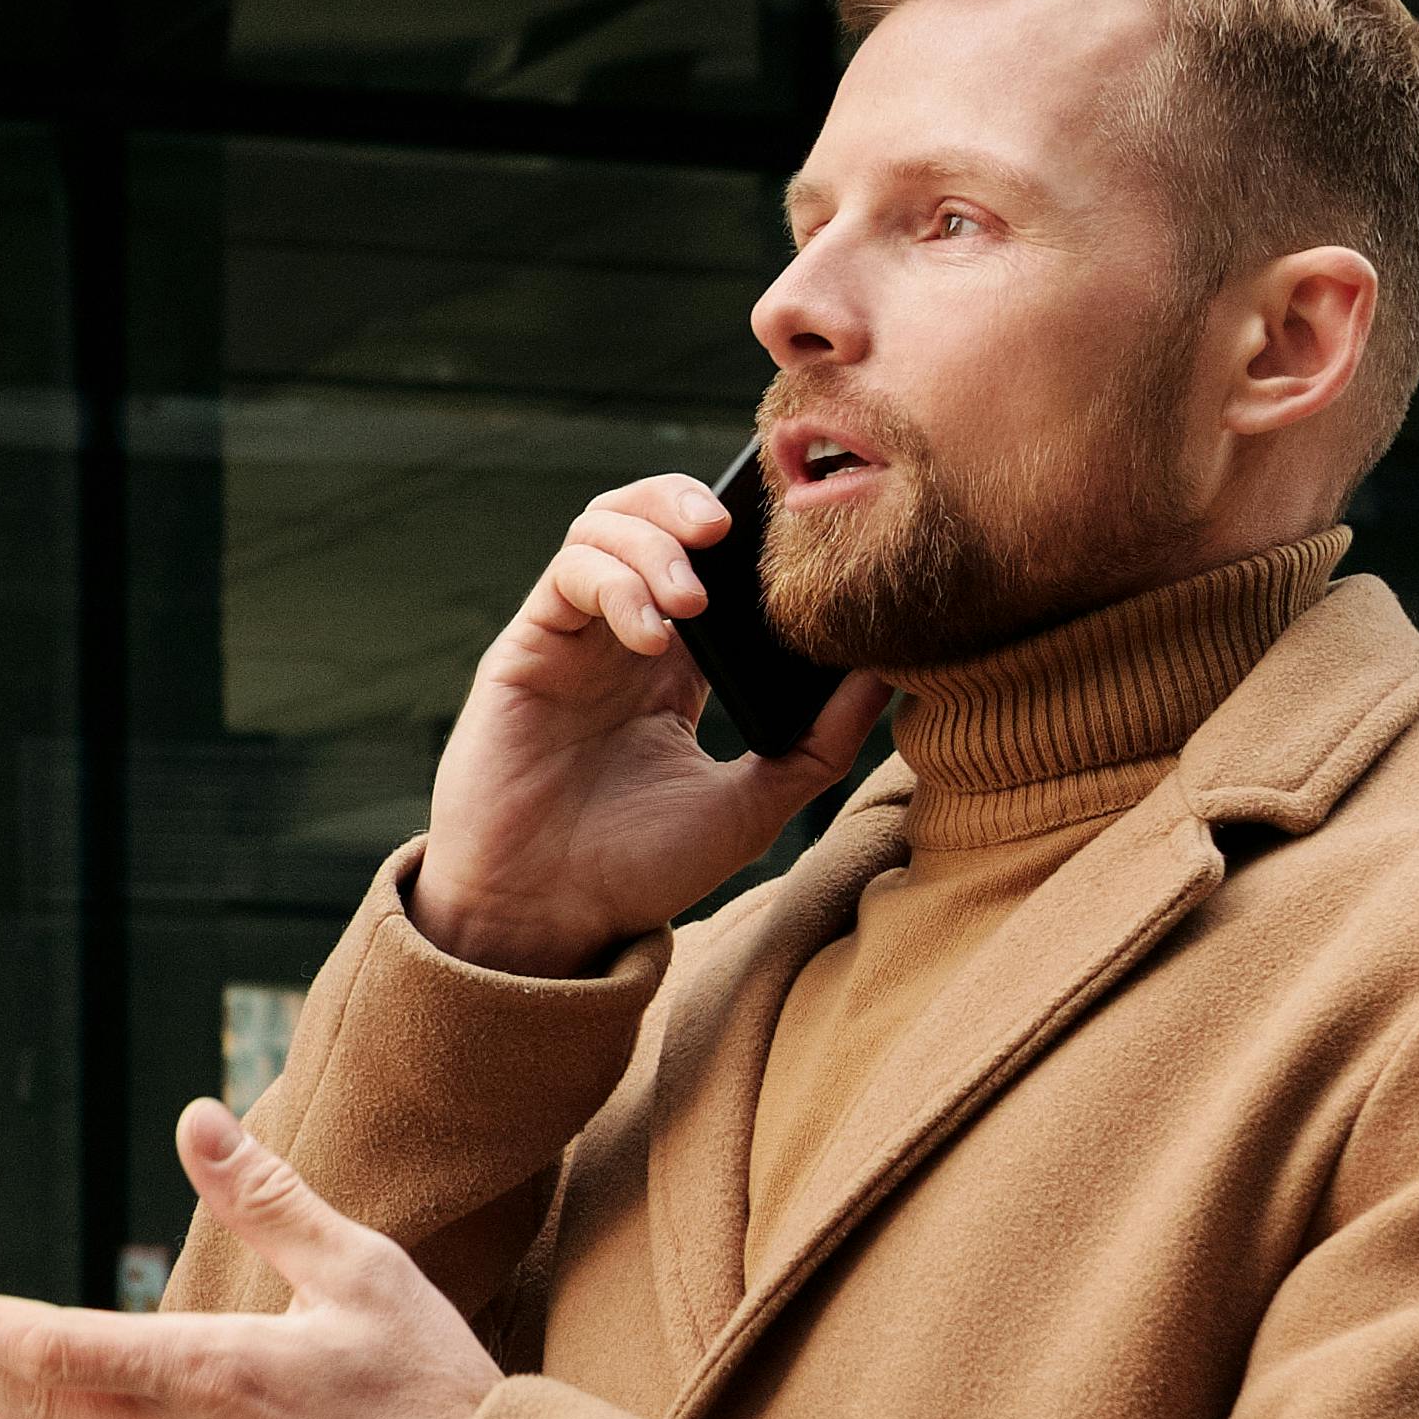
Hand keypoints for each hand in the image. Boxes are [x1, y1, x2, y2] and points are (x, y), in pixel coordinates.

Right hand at [414, 474, 886, 974]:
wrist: (545, 916)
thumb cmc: (637, 871)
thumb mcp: (753, 806)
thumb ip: (820, 744)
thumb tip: (892, 674)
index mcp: (677, 667)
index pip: (709, 561)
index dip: (744, 531)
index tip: (790, 538)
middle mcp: (621, 638)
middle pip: (649, 515)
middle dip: (689, 502)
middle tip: (730, 532)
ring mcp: (572, 638)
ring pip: (604, 526)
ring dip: (654, 542)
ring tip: (693, 601)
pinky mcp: (527, 646)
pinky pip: (569, 573)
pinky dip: (615, 585)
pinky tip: (651, 638)